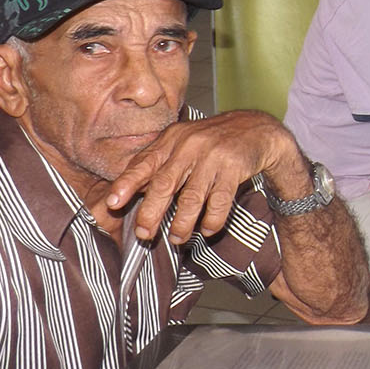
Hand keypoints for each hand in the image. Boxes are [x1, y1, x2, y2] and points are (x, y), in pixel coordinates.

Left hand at [105, 110, 304, 242]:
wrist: (257, 130)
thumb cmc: (212, 142)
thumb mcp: (182, 143)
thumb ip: (157, 162)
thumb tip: (125, 190)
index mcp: (172, 139)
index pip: (144, 163)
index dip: (127, 184)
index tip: (113, 203)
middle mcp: (190, 145)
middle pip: (165, 184)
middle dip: (151, 213)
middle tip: (144, 235)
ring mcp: (213, 156)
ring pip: (192, 198)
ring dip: (182, 223)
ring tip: (176, 239)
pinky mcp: (235, 168)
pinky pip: (220, 201)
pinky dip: (212, 220)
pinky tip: (207, 230)